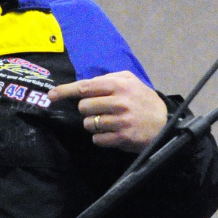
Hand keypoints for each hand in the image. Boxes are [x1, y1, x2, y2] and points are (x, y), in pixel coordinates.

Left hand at [47, 71, 165, 152]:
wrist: (166, 123)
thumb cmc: (143, 100)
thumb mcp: (130, 81)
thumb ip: (108, 79)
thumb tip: (83, 85)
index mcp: (119, 85)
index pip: (85, 87)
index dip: (65, 91)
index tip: (52, 96)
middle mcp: (119, 102)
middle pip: (83, 107)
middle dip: (87, 110)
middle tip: (99, 110)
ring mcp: (121, 121)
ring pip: (88, 124)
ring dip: (93, 124)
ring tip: (108, 122)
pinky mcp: (122, 138)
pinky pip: (97, 139)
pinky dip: (100, 137)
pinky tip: (112, 133)